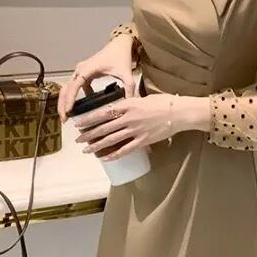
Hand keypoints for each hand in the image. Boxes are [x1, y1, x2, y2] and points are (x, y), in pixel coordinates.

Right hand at [58, 34, 135, 122]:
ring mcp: (80, 71)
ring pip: (67, 88)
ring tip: (66, 116)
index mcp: (88, 69)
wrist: (120, 45)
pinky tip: (77, 108)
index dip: (70, 98)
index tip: (68, 110)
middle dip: (62, 104)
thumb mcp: (126, 74)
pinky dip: (73, 97)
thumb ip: (129, 89)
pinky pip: (74, 87)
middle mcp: (81, 70)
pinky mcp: (83, 74)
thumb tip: (130, 104)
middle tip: (64, 119)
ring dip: (65, 101)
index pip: (75, 85)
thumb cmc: (121, 56)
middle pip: (66, 88)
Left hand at [73, 94, 211, 160]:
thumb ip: (130, 103)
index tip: (79, 123)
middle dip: (89, 134)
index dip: (89, 119)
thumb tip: (119, 107)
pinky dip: (114, 155)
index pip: (103, 113)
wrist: (179, 113)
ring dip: (97, 145)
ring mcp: (135, 130)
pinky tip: (105, 158)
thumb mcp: (143, 98)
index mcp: (128, 105)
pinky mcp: (143, 141)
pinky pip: (126, 149)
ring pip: (111, 139)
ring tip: (86, 150)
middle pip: (104, 127)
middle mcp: (129, 118)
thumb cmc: (163, 102)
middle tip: (78, 139)